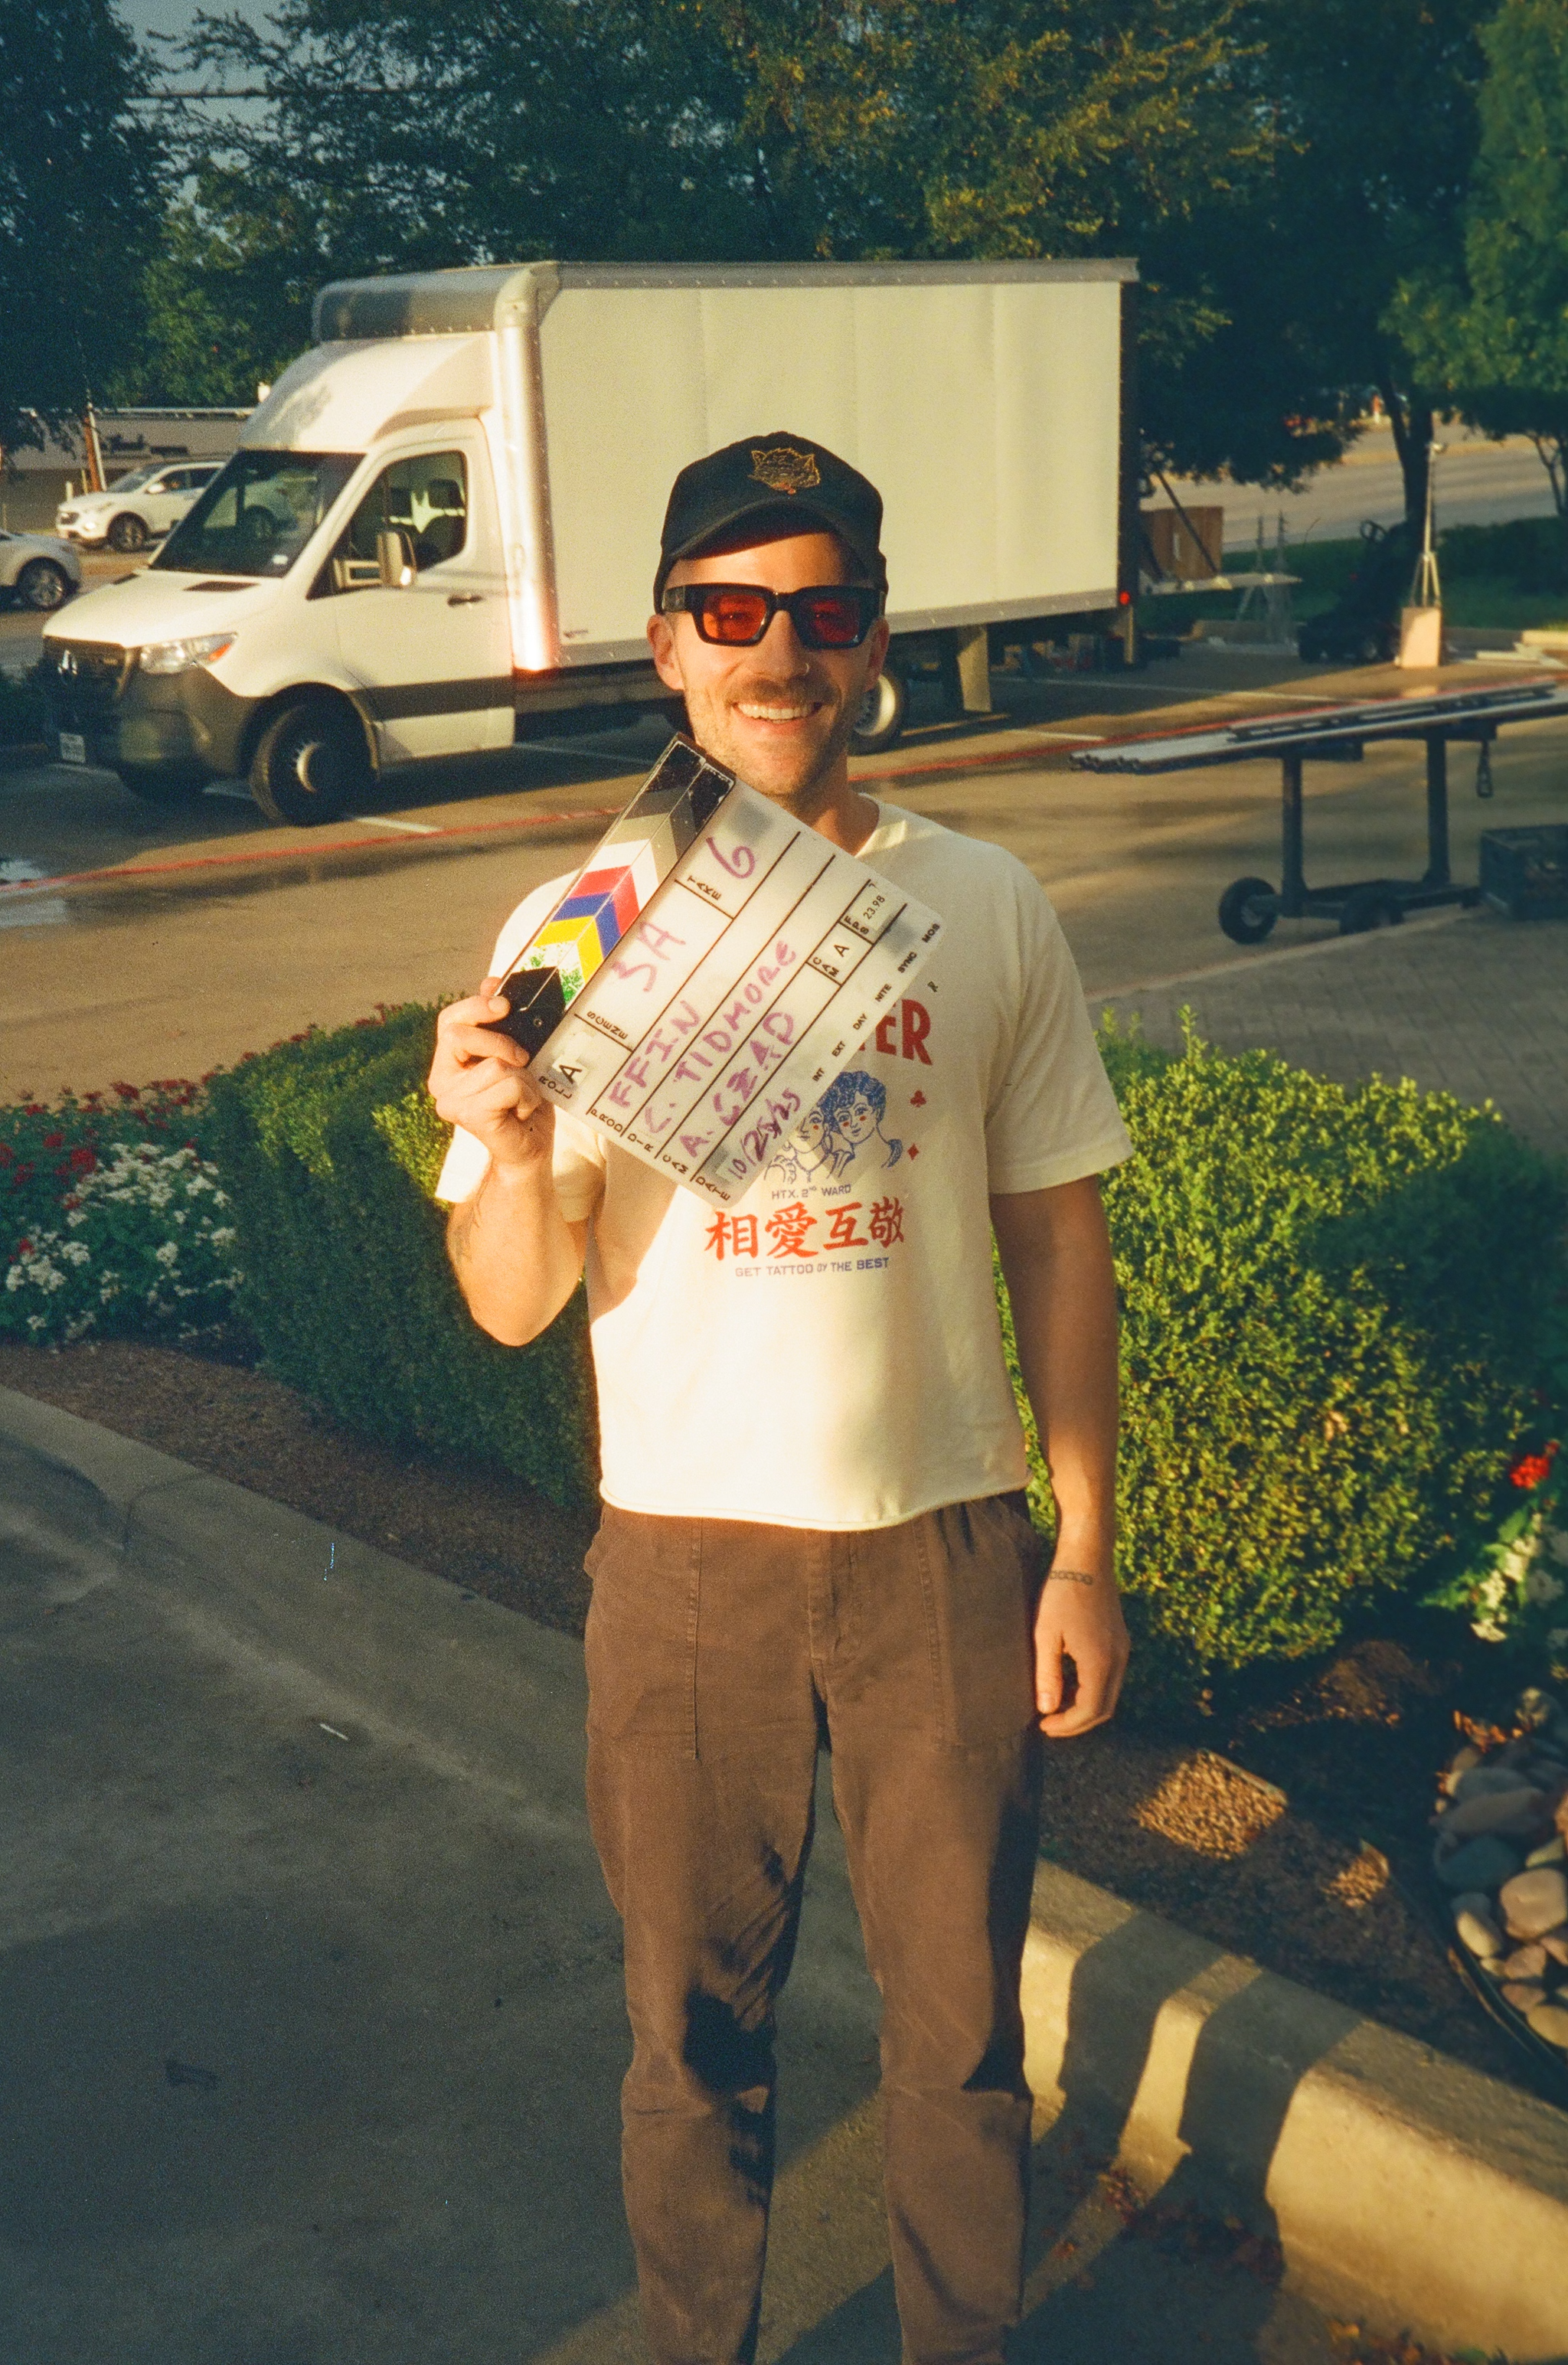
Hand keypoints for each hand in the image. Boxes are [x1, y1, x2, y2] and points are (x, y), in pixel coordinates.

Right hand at [428, 975, 553, 1170]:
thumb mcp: (517, 1055)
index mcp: (448, 1062)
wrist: (531, 1150)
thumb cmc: (524, 1101)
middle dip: (499, 1041)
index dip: (475, 1006)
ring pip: (495, 1063)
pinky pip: (507, 1084)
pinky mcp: (467, 1115)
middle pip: (459, 1035)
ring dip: (524, 1079)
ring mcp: (450, 1100)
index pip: (449, 1020)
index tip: (504, 1004)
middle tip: (522, 1060)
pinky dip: (527, 1095)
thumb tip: (490, 982)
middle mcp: (441, 1080)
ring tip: (523, 1098)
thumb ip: (501, 1022)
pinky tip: (522, 1112)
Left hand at [1033, 1560, 1129, 1737]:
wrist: (1087, 1558)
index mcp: (1100, 1662)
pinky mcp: (1120, 1640)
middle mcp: (1118, 1659)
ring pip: (1109, 1694)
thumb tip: (1047, 1710)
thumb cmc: (1061, 1593)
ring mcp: (1123, 1649)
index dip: (1067, 1725)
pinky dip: (1092, 1689)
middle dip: (1077, 1722)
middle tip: (1050, 1724)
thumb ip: (1047, 1675)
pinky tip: (1070, 1684)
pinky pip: (1111, 1677)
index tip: (1043, 1726)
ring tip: (1056, 1707)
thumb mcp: (1045, 1634)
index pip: (1089, 1711)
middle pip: (1104, 1708)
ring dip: (1085, 1707)